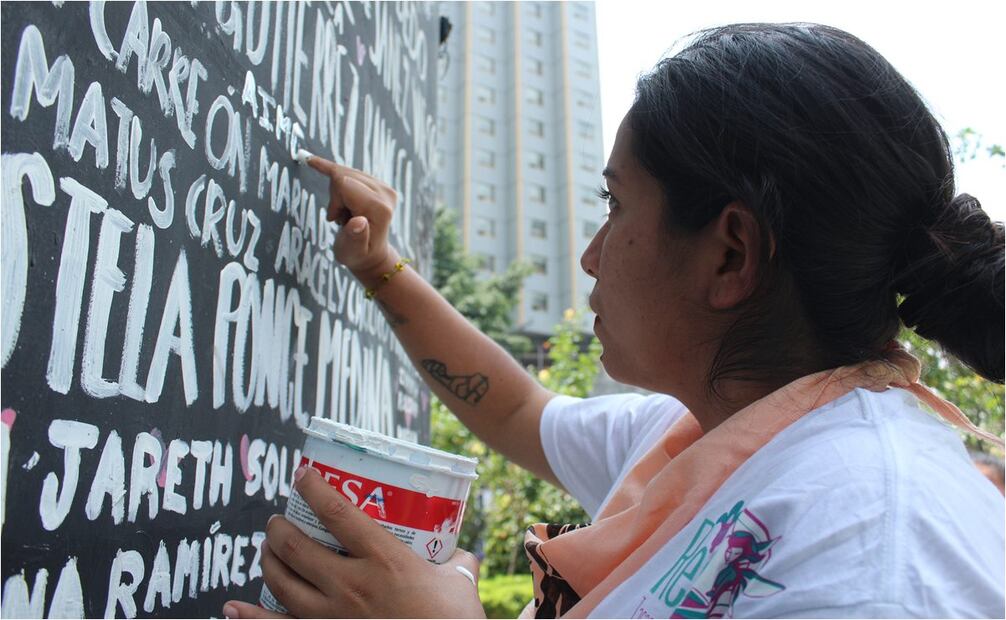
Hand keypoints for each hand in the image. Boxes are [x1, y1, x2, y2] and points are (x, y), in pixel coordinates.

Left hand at [223, 467, 485, 618]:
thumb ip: (457, 562)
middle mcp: (351, 585)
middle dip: (278, 529)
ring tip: (269, 550)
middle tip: (278, 521)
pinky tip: (232, 606)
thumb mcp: (460, 583)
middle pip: (296, 547)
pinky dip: (249, 616)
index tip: (302, 475)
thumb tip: (461, 552)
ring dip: (268, 561)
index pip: (337, 513)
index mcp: (384, 560)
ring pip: (281, 583)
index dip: (313, 488)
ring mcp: (333, 617)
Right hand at [306, 156, 399, 284]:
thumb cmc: (358, 255)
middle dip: (335, 196)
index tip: (338, 220)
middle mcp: (386, 194)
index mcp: (380, 209)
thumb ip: (355, 238)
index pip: (344, 184)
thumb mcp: (352, 252)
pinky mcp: (378, 184)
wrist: (371, 255)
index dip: (334, 201)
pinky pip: (348, 171)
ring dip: (337, 194)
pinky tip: (310, 160)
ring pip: (344, 173)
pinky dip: (330, 170)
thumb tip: (359, 222)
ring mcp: (384, 187)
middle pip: (344, 175)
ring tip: (345, 214)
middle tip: (341, 218)